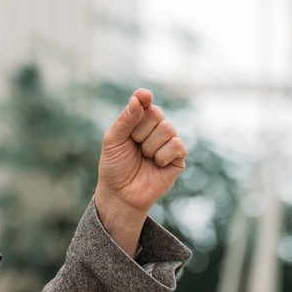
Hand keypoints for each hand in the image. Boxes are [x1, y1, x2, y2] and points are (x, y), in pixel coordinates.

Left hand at [94, 89, 186, 255]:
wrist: (121, 194)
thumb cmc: (115, 167)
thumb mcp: (113, 141)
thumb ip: (125, 119)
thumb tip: (139, 98)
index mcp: (138, 121)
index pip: (144, 103)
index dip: (144, 98)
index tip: (144, 96)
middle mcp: (155, 128)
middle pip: (156, 114)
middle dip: (140, 132)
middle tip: (134, 146)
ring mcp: (168, 142)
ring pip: (167, 129)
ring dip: (150, 146)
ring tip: (144, 158)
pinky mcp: (178, 157)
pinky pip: (177, 145)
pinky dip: (162, 156)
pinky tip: (156, 164)